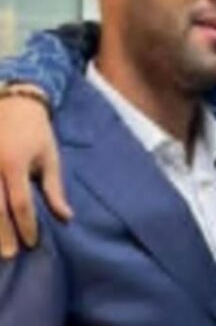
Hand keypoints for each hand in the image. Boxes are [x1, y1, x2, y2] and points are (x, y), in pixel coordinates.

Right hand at [0, 90, 71, 257]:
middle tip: (10, 255)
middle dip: (2, 234)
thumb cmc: (37, 132)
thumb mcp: (50, 157)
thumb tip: (66, 217)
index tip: (32, 242)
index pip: (19, 203)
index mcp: (14, 164)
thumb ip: (54, 189)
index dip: (26, 225)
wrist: (13, 104)